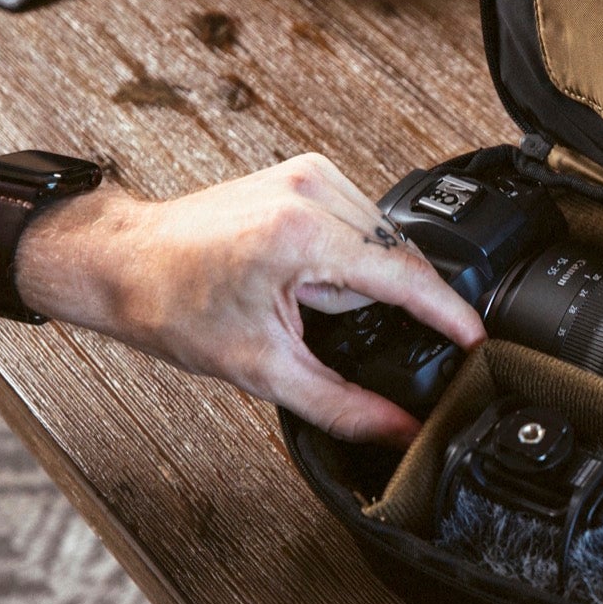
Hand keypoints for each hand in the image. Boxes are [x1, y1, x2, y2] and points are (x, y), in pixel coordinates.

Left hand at [18, 154, 483, 446]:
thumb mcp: (262, 369)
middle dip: (372, 303)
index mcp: (303, 235)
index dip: (448, 315)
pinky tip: (302, 273)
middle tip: (310, 322)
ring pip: (378, 241)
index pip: (405, 276)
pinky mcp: (302, 172)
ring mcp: (307, 175)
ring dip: (356, 278)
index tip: (479, 341)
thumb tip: (397, 431)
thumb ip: (342, 405)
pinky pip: (358, 222)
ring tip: (299, 297)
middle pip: (392, 261)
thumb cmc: (172, 304)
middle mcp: (310, 192)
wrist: (123, 262)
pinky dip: (345, 254)